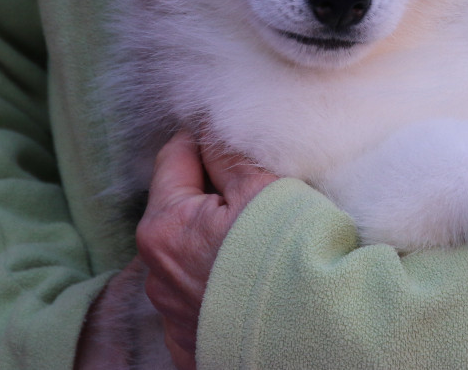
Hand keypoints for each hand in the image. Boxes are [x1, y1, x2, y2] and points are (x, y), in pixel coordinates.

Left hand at [138, 130, 277, 369]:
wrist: (312, 337)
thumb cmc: (287, 259)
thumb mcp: (261, 190)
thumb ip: (228, 155)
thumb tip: (212, 128)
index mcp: (164, 225)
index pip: (175, 156)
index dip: (203, 138)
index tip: (230, 132)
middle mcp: (156, 271)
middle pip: (180, 205)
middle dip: (212, 189)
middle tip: (255, 183)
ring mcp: (171, 310)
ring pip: (190, 250)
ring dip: (216, 235)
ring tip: (260, 232)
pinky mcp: (190, 339)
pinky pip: (201, 292)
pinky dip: (221, 276)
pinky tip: (253, 272)